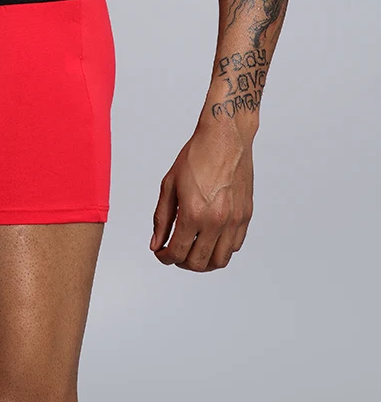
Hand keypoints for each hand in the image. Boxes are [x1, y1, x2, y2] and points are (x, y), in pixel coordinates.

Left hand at [150, 124, 253, 270]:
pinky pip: (234, 246)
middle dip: (182, 263)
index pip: (177, 252)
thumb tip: (156, 244)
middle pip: (199, 263)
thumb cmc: (196, 156)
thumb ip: (162, 218)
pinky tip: (209, 239)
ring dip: (203, 262)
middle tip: (174, 253)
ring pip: (220, 260)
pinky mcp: (245, 216)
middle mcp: (216, 221)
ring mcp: (234, 220)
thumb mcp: (169, 184)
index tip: (160, 253)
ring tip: (192, 251)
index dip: (165, 257)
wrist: (224, 138)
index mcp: (194, 213)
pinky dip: (220, 250)